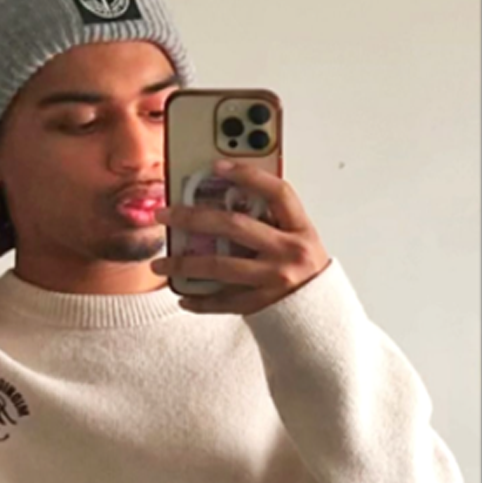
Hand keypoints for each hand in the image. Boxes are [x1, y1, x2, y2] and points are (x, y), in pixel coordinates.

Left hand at [149, 159, 332, 314]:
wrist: (321, 315)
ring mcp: (275, 280)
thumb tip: (225, 197)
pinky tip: (183, 295)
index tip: (216, 167)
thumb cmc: (304, 271)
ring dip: (184, 264)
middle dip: (193, 217)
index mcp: (300, 228)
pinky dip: (200, 300)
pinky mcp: (262, 304)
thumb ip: (271, 220)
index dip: (248, 175)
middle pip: (235, 226)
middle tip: (164, 214)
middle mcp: (288, 252)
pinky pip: (223, 301)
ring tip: (160, 263)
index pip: (277, 192)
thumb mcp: (298, 238)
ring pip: (220, 266)